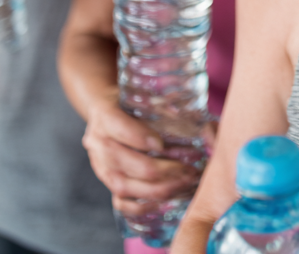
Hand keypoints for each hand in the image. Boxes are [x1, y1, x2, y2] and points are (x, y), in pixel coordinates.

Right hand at [82, 98, 202, 216]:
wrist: (105, 110)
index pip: (118, 127)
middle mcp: (98, 142)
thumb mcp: (142, 93)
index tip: (162, 144)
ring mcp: (100, 166)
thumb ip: (164, 104)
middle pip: (123, 161)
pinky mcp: (107, 182)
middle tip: (186, 169)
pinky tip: (165, 200)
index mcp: (105, 114)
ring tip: (183, 183)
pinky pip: (121, 202)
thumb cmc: (132, 100)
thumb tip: (201, 121)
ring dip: (155, 188)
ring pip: (122, 185)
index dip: (139, 138)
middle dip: (158, 169)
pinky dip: (143, 205)